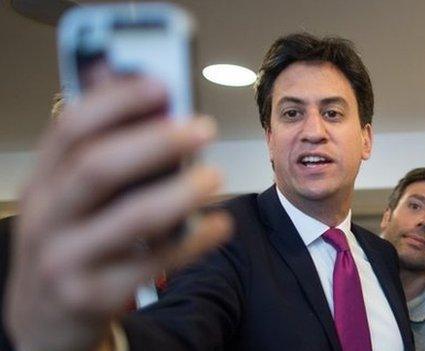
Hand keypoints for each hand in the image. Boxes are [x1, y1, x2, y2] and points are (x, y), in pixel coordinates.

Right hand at [4, 75, 230, 350]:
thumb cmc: (73, 240)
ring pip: (130, 218)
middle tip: (203, 128)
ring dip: (181, 192)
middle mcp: (46, 216)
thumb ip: (105, 154)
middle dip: (155, 142)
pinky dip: (194, 242)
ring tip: (215, 175)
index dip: (117, 102)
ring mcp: (65, 260)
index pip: (70, 128)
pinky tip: (221, 226)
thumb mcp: (72, 198)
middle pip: (98, 167)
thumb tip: (156, 104)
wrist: (46, 319)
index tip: (162, 84)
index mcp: (42, 180)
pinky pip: (153, 264)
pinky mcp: (94, 296)